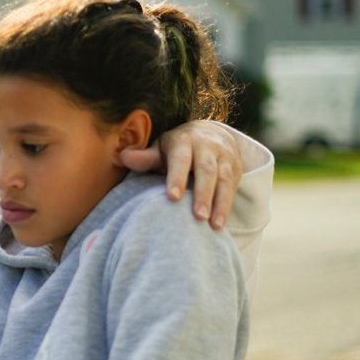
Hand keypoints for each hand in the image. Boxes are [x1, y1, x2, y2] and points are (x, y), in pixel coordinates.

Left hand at [118, 120, 241, 228]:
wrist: (211, 134)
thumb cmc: (176, 148)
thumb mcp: (161, 149)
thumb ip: (146, 157)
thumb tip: (123, 157)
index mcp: (183, 141)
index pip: (181, 159)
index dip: (177, 177)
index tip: (172, 197)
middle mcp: (207, 146)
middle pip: (206, 170)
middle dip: (203, 194)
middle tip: (198, 217)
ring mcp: (224, 157)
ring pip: (224, 179)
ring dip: (220, 203)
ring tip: (214, 225)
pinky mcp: (236, 168)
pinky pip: (233, 187)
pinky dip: (227, 205)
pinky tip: (220, 224)